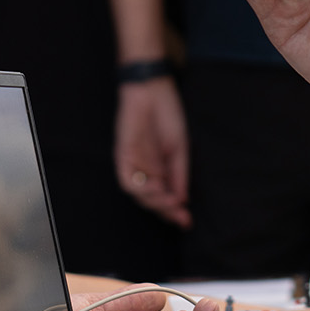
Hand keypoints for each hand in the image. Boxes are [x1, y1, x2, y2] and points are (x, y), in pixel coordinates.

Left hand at [114, 79, 189, 227]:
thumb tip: (182, 199)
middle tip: (181, 218)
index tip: (187, 221)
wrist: (152, 89)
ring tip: (170, 201)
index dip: (174, 211)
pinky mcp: (122, 155)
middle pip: (151, 200)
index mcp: (160, 168)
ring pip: (138, 194)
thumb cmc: (167, 113)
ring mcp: (133, 163)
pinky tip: (155, 188)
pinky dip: (140, 189)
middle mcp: (145, 169)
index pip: (164, 196)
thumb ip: (179, 174)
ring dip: (154, 202)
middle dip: (166, 211)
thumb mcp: (179, 148)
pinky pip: (126, 180)